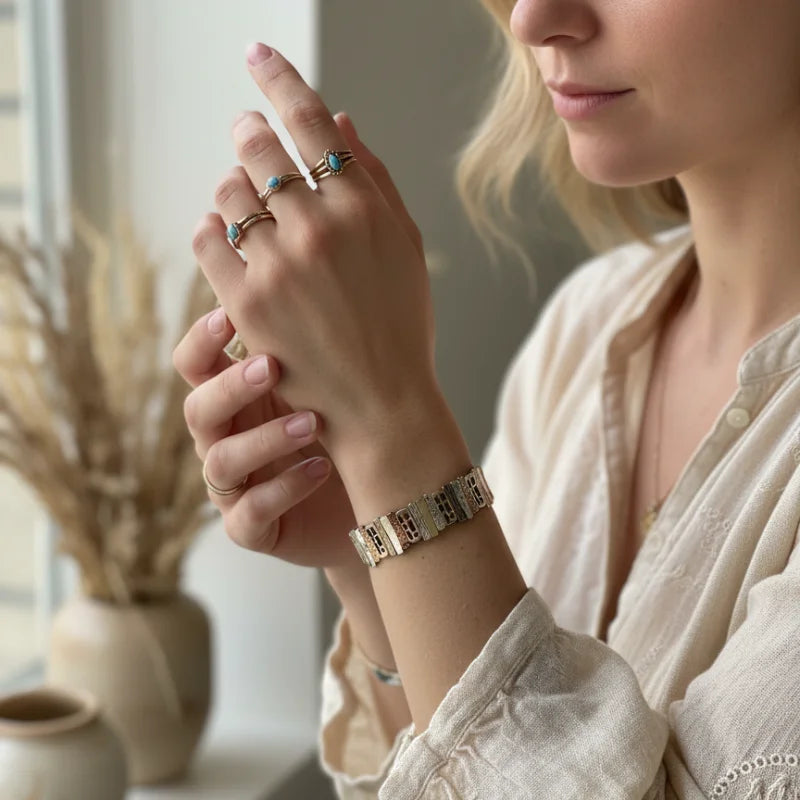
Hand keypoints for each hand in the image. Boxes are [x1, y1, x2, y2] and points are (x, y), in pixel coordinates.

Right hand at [172, 306, 363, 568]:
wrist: (370, 500)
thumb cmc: (346, 428)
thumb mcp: (328, 378)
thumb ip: (308, 337)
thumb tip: (312, 266)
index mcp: (235, 397)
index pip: (196, 363)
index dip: (202, 339)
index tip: (229, 313)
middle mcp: (226, 438)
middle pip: (198, 409)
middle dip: (231, 387)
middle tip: (273, 367)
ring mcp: (236, 486)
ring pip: (221, 462)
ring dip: (265, 438)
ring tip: (313, 422)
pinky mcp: (252, 529)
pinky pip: (250, 514)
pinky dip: (284, 489)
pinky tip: (320, 468)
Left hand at [192, 43, 440, 471]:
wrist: (380, 403)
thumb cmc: (400, 326)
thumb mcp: (406, 248)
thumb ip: (376, 179)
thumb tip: (341, 119)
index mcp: (364, 208)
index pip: (312, 121)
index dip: (280, 79)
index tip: (258, 54)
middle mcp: (320, 227)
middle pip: (258, 147)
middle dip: (248, 134)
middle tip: (246, 134)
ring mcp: (279, 265)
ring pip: (228, 191)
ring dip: (232, 187)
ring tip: (245, 201)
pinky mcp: (245, 302)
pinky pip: (207, 238)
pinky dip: (210, 227)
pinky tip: (223, 232)